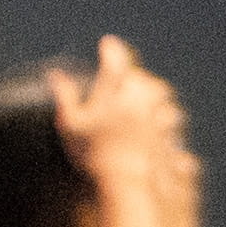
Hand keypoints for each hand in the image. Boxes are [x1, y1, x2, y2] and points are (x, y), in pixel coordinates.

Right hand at [52, 33, 195, 205]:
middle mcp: (139, 100)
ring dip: (154, 94)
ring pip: (161, 95)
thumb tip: (55, 74)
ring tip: (147, 99)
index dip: (111, 50)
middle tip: (130, 77)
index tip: (108, 43)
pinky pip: (170, 120)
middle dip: (136, 76)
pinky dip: (165, 117)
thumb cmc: (92, 154)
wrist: (124, 182)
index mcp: (114, 93)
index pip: (115, 62)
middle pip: (143, 78)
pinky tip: (160, 122)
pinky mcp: (167, 134)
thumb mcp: (71, 124)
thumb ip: (65, 97)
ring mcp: (156, 117)